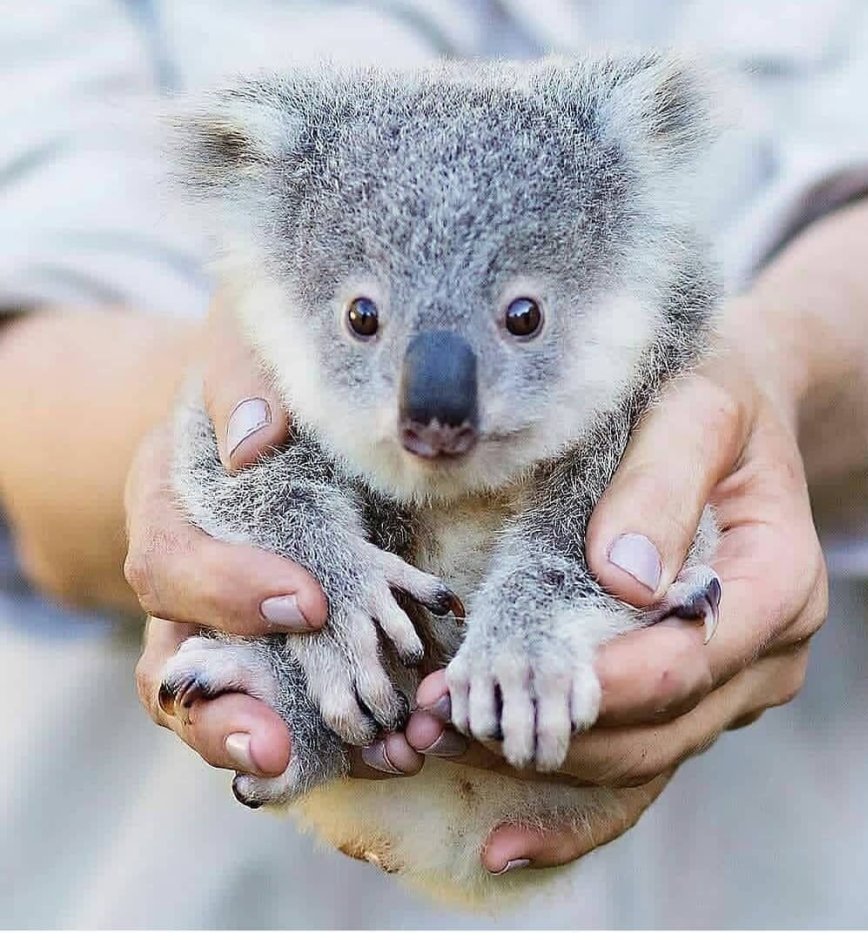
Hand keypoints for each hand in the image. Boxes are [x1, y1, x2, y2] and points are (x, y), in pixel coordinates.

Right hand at [128, 296, 424, 779]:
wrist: (308, 397)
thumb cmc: (270, 363)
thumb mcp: (249, 345)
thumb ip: (242, 379)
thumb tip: (250, 441)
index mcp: (174, 509)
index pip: (171, 564)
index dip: (226, 592)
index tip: (307, 601)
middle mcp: (205, 579)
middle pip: (183, 669)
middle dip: (225, 716)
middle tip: (273, 748)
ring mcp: (254, 617)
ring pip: (252, 700)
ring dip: (309, 740)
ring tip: (379, 757)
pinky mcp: (312, 635)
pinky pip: (321, 695)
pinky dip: (363, 724)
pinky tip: (415, 736)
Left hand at [405, 298, 827, 873]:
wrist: (736, 421)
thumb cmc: (716, 400)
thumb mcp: (697, 409)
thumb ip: (664, 481)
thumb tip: (621, 575)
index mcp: (778, 585)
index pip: (686, 658)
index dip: (599, 681)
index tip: (511, 681)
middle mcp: (761, 653)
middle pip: (657, 728)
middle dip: (549, 730)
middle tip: (446, 718)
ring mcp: (724, 684)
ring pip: (640, 761)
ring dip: (542, 763)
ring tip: (443, 747)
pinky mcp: (685, 695)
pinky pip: (639, 771)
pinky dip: (576, 812)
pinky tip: (507, 837)